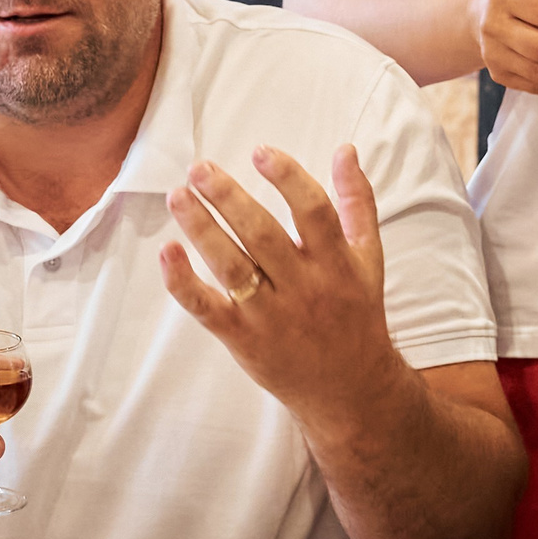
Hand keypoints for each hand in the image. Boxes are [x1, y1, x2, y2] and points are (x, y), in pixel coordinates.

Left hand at [160, 144, 402, 415]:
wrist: (350, 389)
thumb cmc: (357, 313)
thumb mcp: (369, 258)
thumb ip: (357, 202)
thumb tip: (346, 149)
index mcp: (336, 263)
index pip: (313, 211)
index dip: (288, 178)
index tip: (260, 151)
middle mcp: (304, 287)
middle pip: (263, 235)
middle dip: (228, 198)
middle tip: (199, 168)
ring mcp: (271, 315)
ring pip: (232, 267)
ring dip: (201, 229)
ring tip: (178, 196)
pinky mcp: (243, 339)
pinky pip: (208, 309)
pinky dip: (184, 283)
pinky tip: (168, 251)